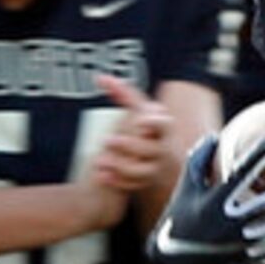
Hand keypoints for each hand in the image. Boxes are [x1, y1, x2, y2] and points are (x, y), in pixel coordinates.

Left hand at [91, 73, 180, 195]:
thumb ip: (123, 93)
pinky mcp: (144, 182)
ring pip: (141, 172)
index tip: (141, 121)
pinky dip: (117, 181)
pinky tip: (102, 174)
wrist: (160, 159)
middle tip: (110, 140)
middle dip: (130, 146)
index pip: (163, 125)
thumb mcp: (140, 110)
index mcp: (163, 129)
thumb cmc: (148, 131)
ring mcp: (154, 168)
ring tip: (101, 161)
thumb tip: (102, 77)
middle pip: (151, 151)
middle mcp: (161, 150)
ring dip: (121, 167)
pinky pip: (132, 185)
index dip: (154, 123)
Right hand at [147, 130, 264, 263]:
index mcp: (215, 202)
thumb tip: (215, 136)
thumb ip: (200, 161)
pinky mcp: (248, 258)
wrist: (174, 263)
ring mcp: (240, 243)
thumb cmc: (180, 218)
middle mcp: (230, 223)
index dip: (254, 159)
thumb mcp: (186, 188)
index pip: (238, 177)